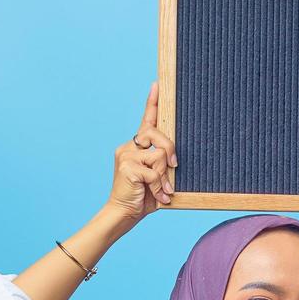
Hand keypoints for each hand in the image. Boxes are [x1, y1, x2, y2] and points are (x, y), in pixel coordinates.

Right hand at [105, 81, 177, 223]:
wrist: (123, 215)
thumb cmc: (142, 198)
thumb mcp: (157, 177)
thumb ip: (163, 163)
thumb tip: (173, 158)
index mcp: (136, 147)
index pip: (146, 121)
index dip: (152, 103)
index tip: (157, 85)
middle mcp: (128, 147)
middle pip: (156, 133)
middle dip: (170, 149)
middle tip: (175, 165)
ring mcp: (126, 155)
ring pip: (159, 154)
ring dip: (165, 175)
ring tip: (162, 190)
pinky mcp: (128, 166)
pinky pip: (155, 171)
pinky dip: (160, 186)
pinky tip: (158, 197)